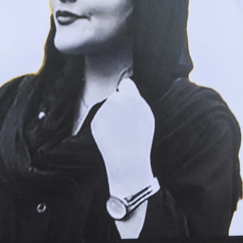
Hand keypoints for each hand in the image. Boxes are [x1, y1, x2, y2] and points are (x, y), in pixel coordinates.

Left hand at [91, 77, 156, 195]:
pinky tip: (111, 136)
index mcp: (133, 98)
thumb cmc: (140, 139)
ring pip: (106, 108)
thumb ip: (137, 100)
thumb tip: (127, 88)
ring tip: (119, 132)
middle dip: (117, 105)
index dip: (126, 91)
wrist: (128, 159)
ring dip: (111, 116)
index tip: (126, 97)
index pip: (126, 84)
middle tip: (124, 122)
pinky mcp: (96, 120)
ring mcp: (105, 111)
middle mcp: (118, 101)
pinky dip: (104, 125)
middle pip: (115, 97)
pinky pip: (100, 119)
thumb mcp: (146, 116)